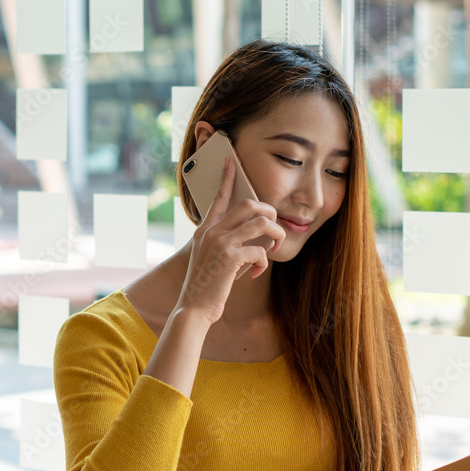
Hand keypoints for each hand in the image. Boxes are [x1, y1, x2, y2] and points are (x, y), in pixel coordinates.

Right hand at [178, 156, 285, 324]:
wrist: (193, 308)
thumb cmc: (206, 286)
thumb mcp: (212, 259)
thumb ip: (229, 244)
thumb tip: (258, 237)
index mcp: (205, 230)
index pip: (218, 198)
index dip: (227, 178)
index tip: (231, 162)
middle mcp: (211, 232)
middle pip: (249, 204)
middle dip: (269, 213)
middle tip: (274, 226)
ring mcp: (220, 243)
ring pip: (261, 224)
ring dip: (275, 235)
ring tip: (274, 247)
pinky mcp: (230, 258)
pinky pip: (260, 251)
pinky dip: (264, 262)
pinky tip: (255, 274)